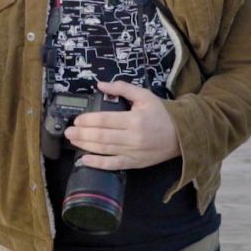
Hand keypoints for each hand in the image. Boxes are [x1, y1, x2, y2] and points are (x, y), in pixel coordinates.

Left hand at [64, 80, 180, 170]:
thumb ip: (122, 88)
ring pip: (105, 150)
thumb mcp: (144, 95)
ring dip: (86, 146)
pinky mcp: (135, 164)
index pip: (106, 120)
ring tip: (73, 140)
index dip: (89, 120)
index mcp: (135, 119)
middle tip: (68, 131)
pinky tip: (85, 161)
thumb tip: (100, 84)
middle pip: (102, 136)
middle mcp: (133, 137)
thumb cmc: (161, 113)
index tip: (77, 119)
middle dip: (82, 134)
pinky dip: (98, 164)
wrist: (182, 134)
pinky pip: (114, 165)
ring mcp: (133, 152)